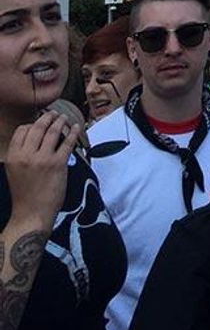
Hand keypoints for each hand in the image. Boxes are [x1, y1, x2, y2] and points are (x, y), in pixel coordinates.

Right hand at [5, 111, 79, 230]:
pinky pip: (68, 142)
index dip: (32, 124)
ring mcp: (43, 159)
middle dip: (48, 118)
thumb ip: (21, 154)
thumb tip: (34, 138)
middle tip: (54, 114)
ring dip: (61, 121)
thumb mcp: (14, 171)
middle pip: (38, 127)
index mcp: (13, 156)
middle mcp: (26, 155)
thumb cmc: (24, 194)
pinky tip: (77, 127)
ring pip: (53, 131)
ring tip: (64, 117)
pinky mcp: (58, 164)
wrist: (31, 214)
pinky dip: (74, 132)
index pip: (22, 130)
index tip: (39, 122)